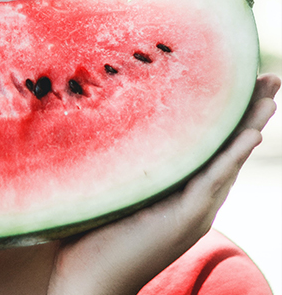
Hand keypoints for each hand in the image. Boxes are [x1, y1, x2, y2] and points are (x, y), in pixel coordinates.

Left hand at [48, 73, 279, 294]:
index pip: (210, 147)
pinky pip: (214, 180)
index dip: (226, 116)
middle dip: (249, 113)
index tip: (238, 82)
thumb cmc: (89, 237)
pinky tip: (251, 132)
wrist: (87, 282)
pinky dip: (232, 155)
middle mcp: (194, 200)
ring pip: (229, 160)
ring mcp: (194, 211)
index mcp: (178, 192)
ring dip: (251, 125)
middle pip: (228, 148)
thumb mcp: (111, 190)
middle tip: (269, 78)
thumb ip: (121, 163)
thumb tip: (103, 120)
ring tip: (270, 94)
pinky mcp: (185, 219)